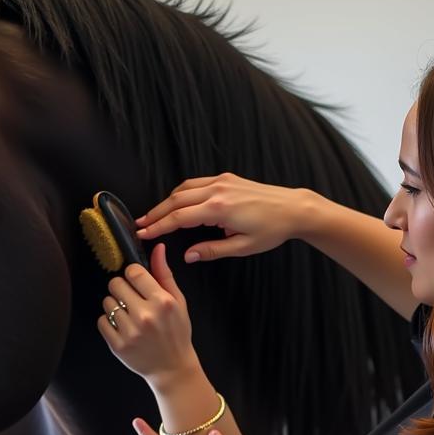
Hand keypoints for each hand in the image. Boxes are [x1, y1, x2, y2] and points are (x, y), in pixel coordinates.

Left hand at [97, 243, 200, 387]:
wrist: (172, 368)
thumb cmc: (177, 333)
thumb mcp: (178, 302)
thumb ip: (164, 275)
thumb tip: (157, 248)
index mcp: (162, 301)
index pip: (133, 272)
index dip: (133, 276)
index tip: (137, 284)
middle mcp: (145, 315)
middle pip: (116, 284)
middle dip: (122, 290)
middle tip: (132, 301)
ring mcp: (130, 331)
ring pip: (107, 302)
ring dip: (115, 306)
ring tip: (129, 316)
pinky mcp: (118, 345)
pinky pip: (102, 321)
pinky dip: (109, 323)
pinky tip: (122, 328)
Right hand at [135, 173, 309, 262]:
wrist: (293, 208)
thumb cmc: (272, 229)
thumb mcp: (243, 247)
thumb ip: (212, 250)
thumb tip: (189, 256)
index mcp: (220, 209)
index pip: (179, 218)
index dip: (158, 226)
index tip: (143, 233)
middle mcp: (218, 190)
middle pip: (176, 200)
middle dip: (156, 213)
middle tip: (140, 225)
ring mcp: (222, 181)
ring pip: (184, 189)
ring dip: (166, 202)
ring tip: (153, 216)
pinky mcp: (226, 179)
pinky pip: (196, 184)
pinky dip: (181, 193)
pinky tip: (176, 203)